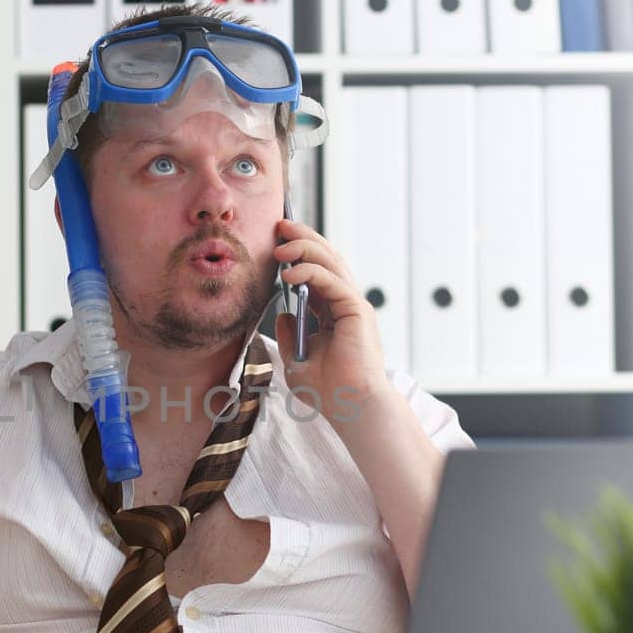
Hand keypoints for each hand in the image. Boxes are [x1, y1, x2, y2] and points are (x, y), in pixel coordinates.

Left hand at [272, 218, 393, 424]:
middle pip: (325, 259)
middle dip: (302, 239)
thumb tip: (281, 313)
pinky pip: (332, 281)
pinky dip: (310, 271)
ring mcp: (352, 305)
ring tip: (280, 243)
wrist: (348, 406)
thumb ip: (289, 333)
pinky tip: (288, 272)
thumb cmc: (327, 389)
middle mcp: (344, 304)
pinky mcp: (356, 310)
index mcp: (332, 312)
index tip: (276, 239)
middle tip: (279, 225)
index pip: (316, 271)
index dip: (298, 252)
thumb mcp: (295, 358)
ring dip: (304, 248)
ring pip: (331, 263)